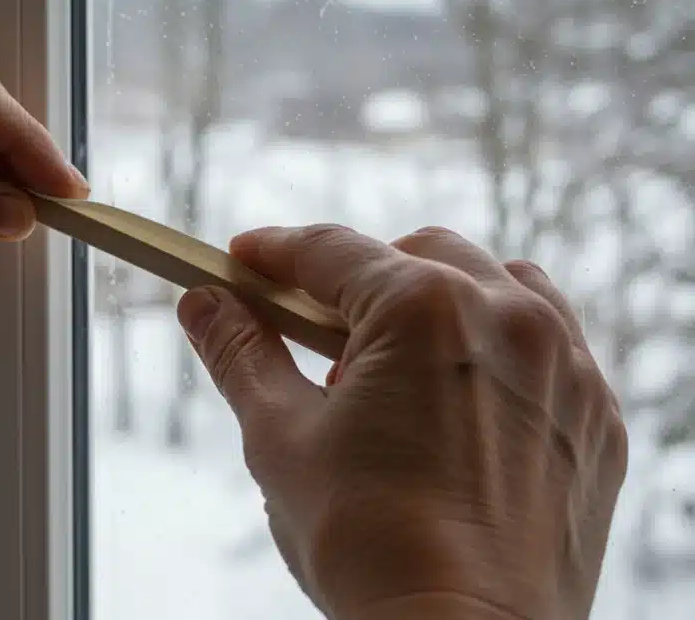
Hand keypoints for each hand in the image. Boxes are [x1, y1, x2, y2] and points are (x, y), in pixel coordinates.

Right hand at [176, 225, 627, 619]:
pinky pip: (550, 342)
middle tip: (313, 332)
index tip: (241, 262)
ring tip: (394, 367)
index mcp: (423, 311)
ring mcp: (565, 366)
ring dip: (437, 300)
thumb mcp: (279, 439)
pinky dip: (499, 345)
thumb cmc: (366, 545)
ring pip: (495, 283)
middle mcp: (508, 318)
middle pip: (416, 255)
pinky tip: (458, 398)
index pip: (331, 252)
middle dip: (357, 279)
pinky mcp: (595, 417)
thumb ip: (241, 354)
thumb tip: (202, 304)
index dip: (273, 253)